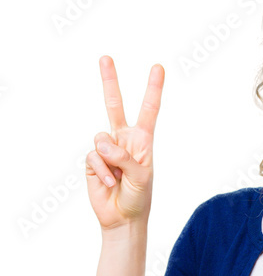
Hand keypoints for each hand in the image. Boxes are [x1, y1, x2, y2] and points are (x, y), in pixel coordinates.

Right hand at [85, 56, 163, 231]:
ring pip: (100, 138)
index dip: (153, 89)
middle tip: (105, 57)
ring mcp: (106, 149)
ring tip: (118, 178)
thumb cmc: (138, 198)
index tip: (158, 67)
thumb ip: (124, 157)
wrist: (122, 218)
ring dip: (110, 160)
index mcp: (143, 141)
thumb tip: (101, 142)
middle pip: (115, 106)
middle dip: (110, 81)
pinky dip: (101, 171)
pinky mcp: (92, 160)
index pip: (148, 110)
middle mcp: (123, 140)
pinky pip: (93, 156)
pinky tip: (109, 182)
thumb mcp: (141, 178)